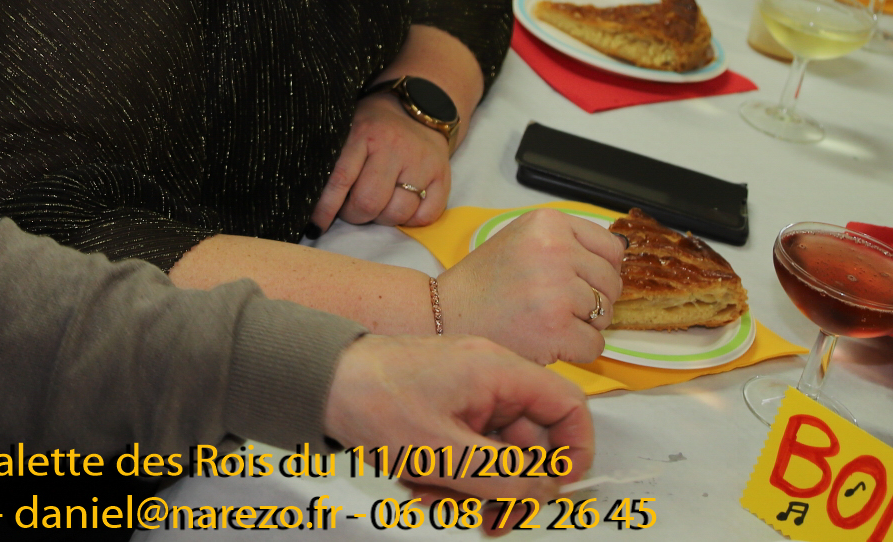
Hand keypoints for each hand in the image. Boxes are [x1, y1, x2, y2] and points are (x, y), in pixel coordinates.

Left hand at [313, 91, 448, 230]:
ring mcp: (421, 163)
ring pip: (397, 213)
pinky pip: (425, 217)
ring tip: (378, 204)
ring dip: (382, 218)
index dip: (325, 208)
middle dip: (355, 215)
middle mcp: (394, 148)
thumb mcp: (348, 128)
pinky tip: (401, 205)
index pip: (340, 179)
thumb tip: (307, 195)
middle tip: (352, 208)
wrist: (418, 109)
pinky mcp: (442, 176)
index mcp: (364, 134)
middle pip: (369, 202)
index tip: (315, 225)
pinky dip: (411, 220)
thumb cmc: (373, 126)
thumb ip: (332, 157)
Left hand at [324, 334, 592, 504]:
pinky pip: (466, 449)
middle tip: (489, 520)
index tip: (556, 491)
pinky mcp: (443, 407)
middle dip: (509, 486)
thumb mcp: (444, 452)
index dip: (575, 452)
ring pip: (495, 453)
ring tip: (432, 495)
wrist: (317, 381)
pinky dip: (449, 473)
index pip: (568, 406)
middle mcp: (488, 378)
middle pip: (530, 442)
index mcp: (499, 371)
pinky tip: (417, 483)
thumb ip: (502, 476)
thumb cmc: (371, 398)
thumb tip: (543, 492)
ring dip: (472, 486)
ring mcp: (466, 393)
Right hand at [433, 210, 623, 365]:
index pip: (612, 248)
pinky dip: (576, 350)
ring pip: (607, 315)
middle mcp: (555, 249)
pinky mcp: (556, 327)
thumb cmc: (486, 282)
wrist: (447, 313)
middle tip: (554, 304)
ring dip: (583, 325)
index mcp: (548, 223)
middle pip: (612, 283)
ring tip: (545, 319)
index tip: (576, 281)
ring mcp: (556, 289)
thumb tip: (619, 257)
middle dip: (592, 301)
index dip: (598, 271)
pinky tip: (546, 339)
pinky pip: (596, 345)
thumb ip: (568, 242)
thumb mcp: (525, 239)